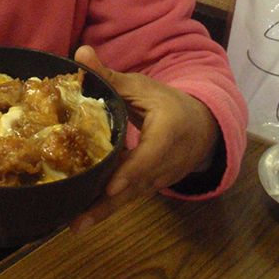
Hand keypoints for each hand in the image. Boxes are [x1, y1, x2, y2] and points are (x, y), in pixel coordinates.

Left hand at [69, 45, 219, 232]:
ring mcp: (159, 180)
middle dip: (105, 206)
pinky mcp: (150, 187)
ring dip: (102, 212)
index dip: (129, 173)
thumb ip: (111, 76)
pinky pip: (127, 197)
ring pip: (129, 197)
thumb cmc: (169, 104)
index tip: (109, 187)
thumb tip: (80, 52)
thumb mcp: (143, 88)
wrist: (203, 128)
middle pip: (133, 187)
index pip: (148, 158)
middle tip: (76, 223)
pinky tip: (82, 216)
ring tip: (74, 225)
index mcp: (168, 135)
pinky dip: (106, 207)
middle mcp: (165, 164)